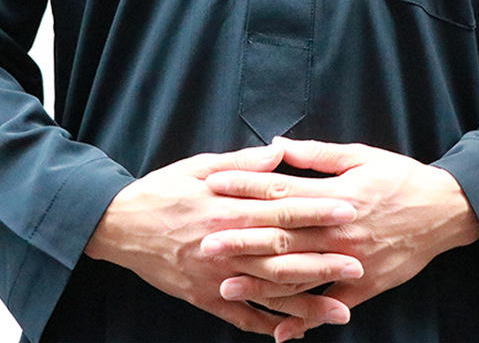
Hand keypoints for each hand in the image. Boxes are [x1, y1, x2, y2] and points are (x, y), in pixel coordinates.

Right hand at [83, 142, 362, 336]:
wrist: (119, 225)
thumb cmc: (162, 190)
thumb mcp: (199, 165)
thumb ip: (243, 164)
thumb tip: (279, 153)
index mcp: (229, 208)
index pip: (282, 210)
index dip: (317, 211)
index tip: (348, 211)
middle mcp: (227, 245)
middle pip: (282, 254)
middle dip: (323, 260)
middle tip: (359, 264)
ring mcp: (216, 277)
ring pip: (268, 293)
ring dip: (306, 303)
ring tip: (341, 310)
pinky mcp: (204, 297)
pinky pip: (240, 316)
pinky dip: (267, 325)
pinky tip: (293, 332)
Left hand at [201, 137, 478, 341]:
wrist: (444, 210)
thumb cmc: (400, 177)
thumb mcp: (360, 155)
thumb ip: (317, 154)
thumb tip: (277, 146)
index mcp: (334, 196)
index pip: (280, 191)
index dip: (245, 188)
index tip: (214, 186)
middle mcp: (338, 231)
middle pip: (282, 237)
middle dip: (241, 239)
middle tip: (205, 242)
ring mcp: (351, 262)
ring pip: (299, 276)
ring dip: (261, 283)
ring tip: (225, 286)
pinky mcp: (365, 285)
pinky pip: (330, 306)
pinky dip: (305, 321)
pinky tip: (279, 334)